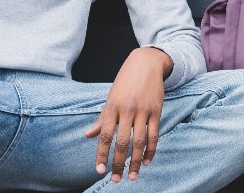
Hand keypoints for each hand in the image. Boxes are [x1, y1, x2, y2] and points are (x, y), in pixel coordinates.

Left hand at [85, 47, 170, 182]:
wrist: (145, 63)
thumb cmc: (125, 82)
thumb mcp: (110, 98)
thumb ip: (101, 119)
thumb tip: (87, 135)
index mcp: (111, 108)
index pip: (104, 136)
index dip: (102, 155)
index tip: (100, 170)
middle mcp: (126, 110)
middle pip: (122, 142)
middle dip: (118, 163)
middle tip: (116, 179)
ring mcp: (142, 110)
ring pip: (139, 141)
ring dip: (136, 161)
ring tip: (134, 175)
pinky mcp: (156, 110)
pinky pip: (154, 134)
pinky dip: (151, 150)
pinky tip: (148, 161)